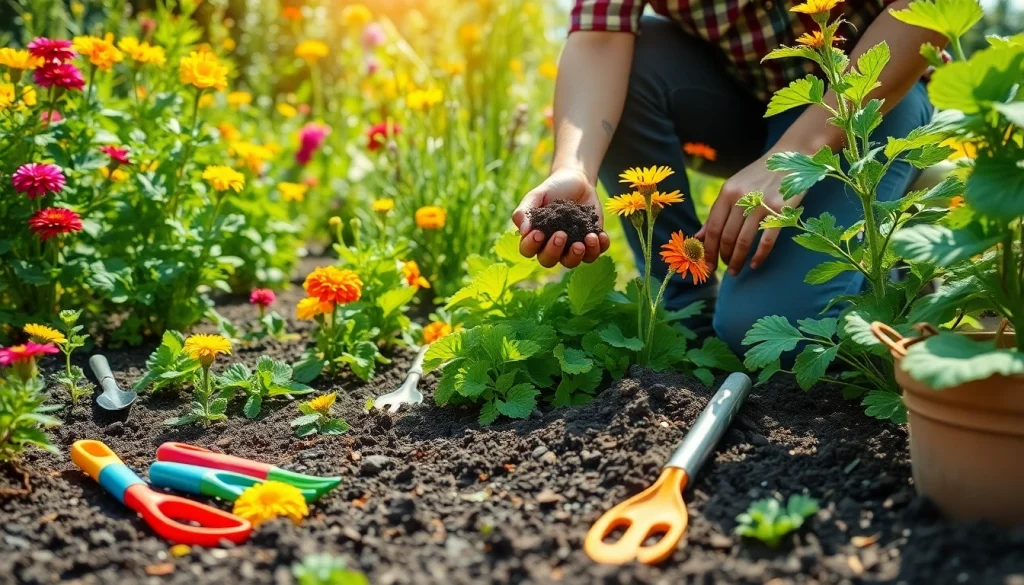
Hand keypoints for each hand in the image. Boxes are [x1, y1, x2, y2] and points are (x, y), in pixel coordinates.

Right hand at [512, 167, 610, 268]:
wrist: (578, 181)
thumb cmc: (553, 189)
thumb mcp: (537, 195)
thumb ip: (525, 211)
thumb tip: (523, 231)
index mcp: (536, 237)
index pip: (528, 250)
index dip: (532, 245)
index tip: (539, 233)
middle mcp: (552, 247)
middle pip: (548, 261)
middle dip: (554, 251)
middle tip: (561, 234)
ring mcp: (571, 247)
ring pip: (572, 263)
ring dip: (578, 255)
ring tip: (587, 238)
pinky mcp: (590, 244)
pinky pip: (594, 254)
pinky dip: (599, 247)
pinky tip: (599, 234)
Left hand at [696, 151, 804, 274]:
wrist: (791, 157)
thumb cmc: (758, 176)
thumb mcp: (733, 188)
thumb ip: (717, 212)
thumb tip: (698, 237)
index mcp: (727, 192)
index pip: (713, 228)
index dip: (708, 249)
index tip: (707, 265)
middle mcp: (741, 198)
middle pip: (727, 236)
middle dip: (723, 257)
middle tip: (725, 269)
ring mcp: (762, 204)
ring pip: (744, 241)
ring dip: (738, 260)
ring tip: (735, 270)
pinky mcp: (781, 210)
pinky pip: (767, 239)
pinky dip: (759, 255)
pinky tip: (755, 264)